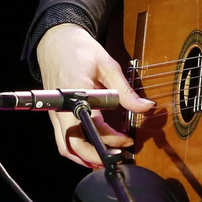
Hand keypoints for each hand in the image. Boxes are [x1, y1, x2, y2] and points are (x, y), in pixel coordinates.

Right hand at [36, 23, 155, 167]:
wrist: (57, 41)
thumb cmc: (80, 50)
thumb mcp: (108, 66)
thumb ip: (125, 91)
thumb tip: (145, 107)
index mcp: (74, 95)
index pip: (90, 128)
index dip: (109, 140)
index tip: (126, 141)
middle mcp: (60, 109)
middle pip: (73, 145)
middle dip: (96, 156)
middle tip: (118, 157)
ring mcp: (56, 114)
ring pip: (65, 147)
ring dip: (85, 157)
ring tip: (106, 159)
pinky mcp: (56, 115)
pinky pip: (64, 140)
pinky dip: (77, 149)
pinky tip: (93, 150)